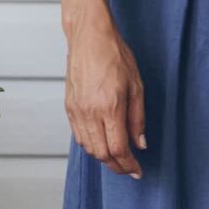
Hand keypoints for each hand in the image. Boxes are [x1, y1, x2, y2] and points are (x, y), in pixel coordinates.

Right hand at [64, 8, 146, 177]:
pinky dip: (91, 146)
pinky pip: (78, 136)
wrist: (89, 37)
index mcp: (109, 107)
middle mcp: (90, 112)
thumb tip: (140, 144)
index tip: (137, 171)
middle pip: (101, 153)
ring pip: (88, 147)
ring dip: (103, 158)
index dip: (128, 164)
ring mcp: (76, 110)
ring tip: (117, 158)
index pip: (118, 148)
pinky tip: (102, 144)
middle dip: (116, 166)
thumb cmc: (115, 55)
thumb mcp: (136, 85)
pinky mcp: (69, 107)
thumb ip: (138, 118)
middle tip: (129, 169)